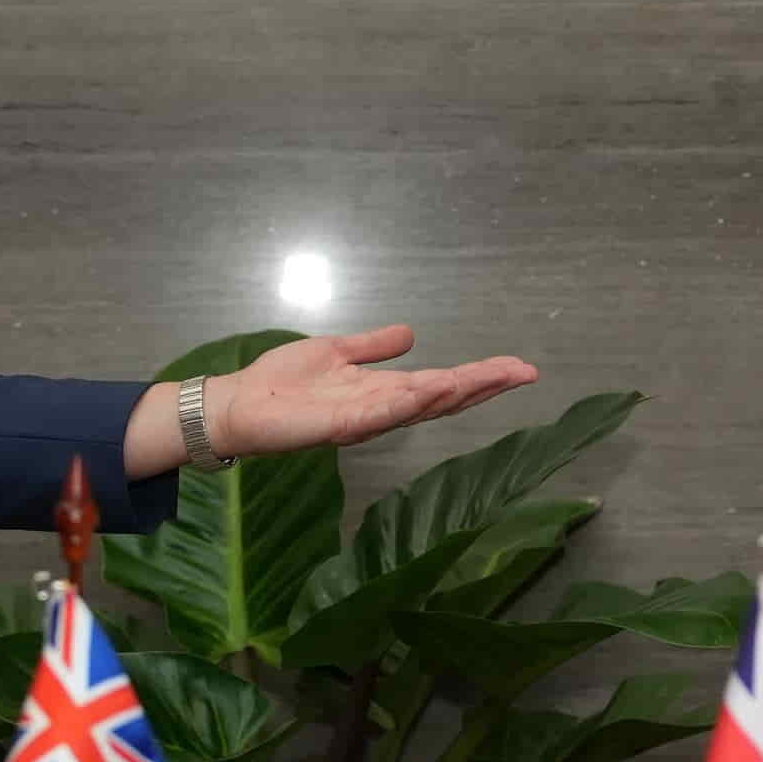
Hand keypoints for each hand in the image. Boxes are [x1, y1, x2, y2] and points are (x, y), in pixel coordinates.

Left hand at [127, 325, 537, 473]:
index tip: (518, 366)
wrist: (238, 405)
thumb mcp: (336, 352)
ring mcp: (361, 421)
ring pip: (418, 407)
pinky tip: (431, 387)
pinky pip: (377, 414)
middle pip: (443, 400)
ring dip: (454, 392)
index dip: (481, 377)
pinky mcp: (336, 427)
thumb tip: (410, 334)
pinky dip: (405, 402)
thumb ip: (373, 347)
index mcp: (382, 392)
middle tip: (525, 373)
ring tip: (490, 377)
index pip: (442, 384)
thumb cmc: (281, 384)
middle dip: (484, 386)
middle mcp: (380, 410)